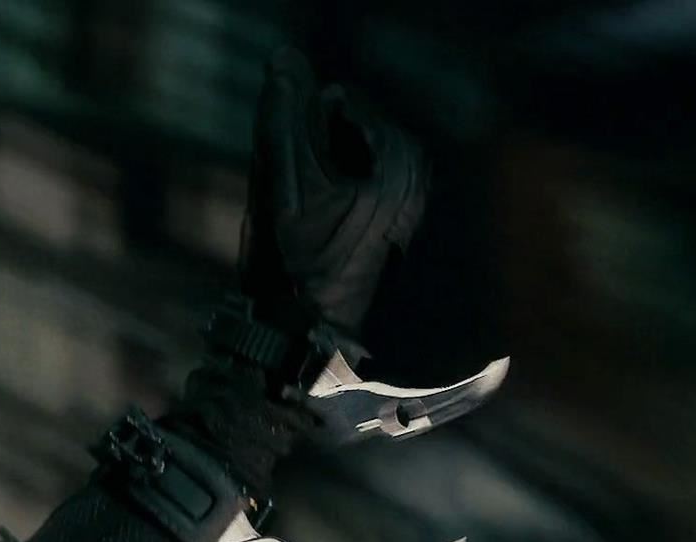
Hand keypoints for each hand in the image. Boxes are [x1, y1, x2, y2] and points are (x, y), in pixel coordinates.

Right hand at [238, 48, 427, 337]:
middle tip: (293, 182)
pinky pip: (371, 178)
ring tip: (304, 201)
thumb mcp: (281, 182)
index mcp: (395, 165)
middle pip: (356, 127)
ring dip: (327, 162)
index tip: (285, 167)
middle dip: (319, 142)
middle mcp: (415, 180)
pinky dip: (342, 182)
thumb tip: (284, 59)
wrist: (309, 329)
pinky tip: (321, 215)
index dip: (302, 123)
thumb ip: (283, 116)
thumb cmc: (294, 260)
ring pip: (361, 152)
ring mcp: (412, 203)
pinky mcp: (403, 223)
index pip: (343, 105)